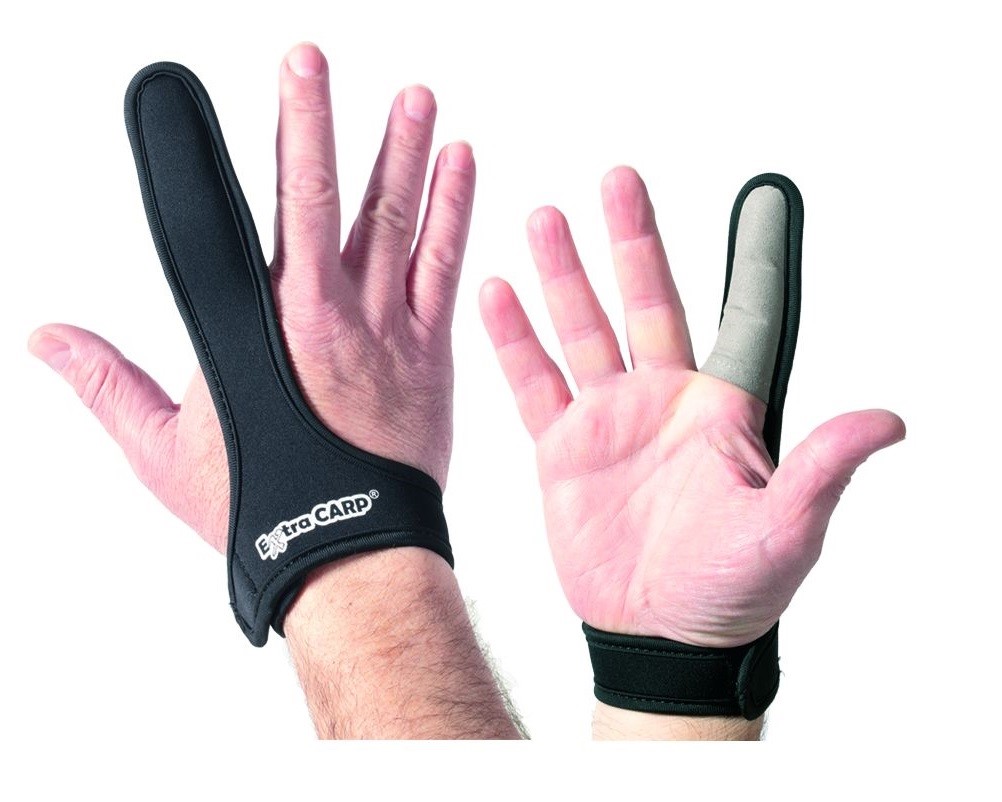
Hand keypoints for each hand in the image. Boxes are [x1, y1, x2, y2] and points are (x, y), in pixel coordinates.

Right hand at [28, 43, 473, 553]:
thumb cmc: (261, 506)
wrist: (348, 553)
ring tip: (416, 97)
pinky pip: (447, 269)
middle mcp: (330, 313)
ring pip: (397, 222)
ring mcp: (389, 330)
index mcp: (267, 323)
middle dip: (320, 120)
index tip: (276, 80)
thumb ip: (106, 383)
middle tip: (317, 56)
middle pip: (326, 196)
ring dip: (405, 154)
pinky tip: (463, 164)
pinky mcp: (432, 354)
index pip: (267, 205)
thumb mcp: (161, 448)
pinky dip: (455, 213)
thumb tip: (44, 337)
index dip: (276, 136)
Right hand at [480, 166, 903, 647]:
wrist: (659, 637)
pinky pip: (535, 385)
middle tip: (618, 181)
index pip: (742, 316)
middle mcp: (664, 400)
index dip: (754, 259)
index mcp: (722, 408)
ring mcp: (609, 420)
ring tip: (545, 219)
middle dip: (632, 241)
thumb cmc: (730, 589)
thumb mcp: (786, 530)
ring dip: (564, 277)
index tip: (762, 198)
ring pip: (584, 331)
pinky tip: (499, 296)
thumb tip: (888, 420)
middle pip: (648, 302)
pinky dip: (516, 342)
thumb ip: (823, 468)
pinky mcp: (563, 450)